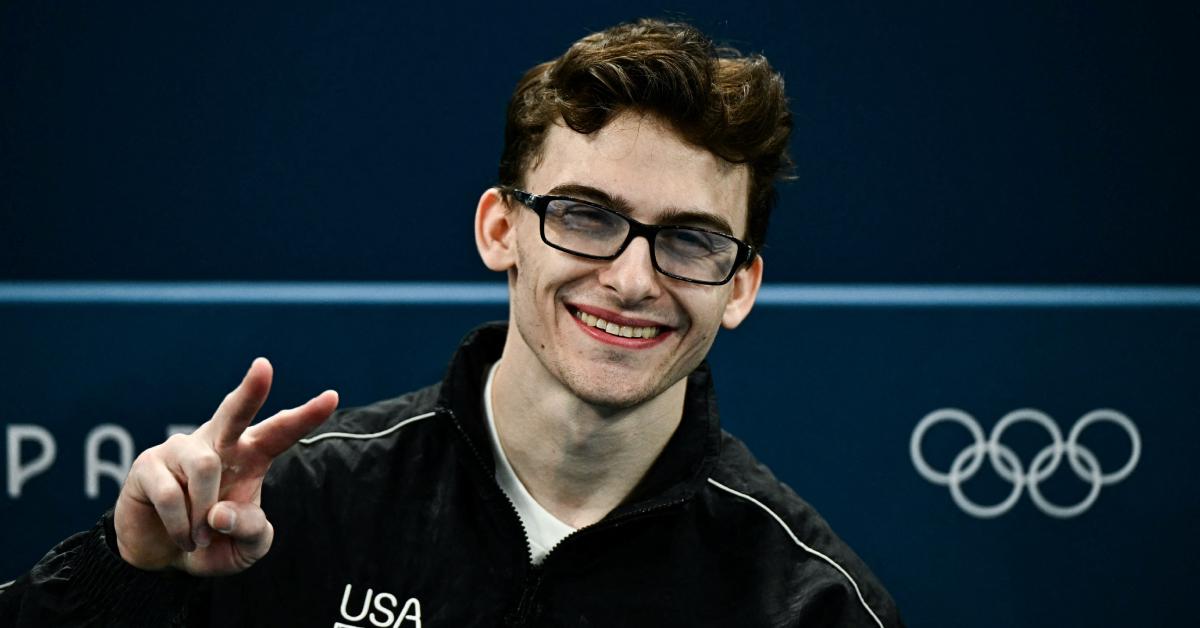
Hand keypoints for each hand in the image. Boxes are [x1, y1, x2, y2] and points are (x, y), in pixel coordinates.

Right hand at [113, 358, 337, 575]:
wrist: (164, 560)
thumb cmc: (214, 544)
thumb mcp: (247, 547)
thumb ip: (250, 530)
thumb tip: (220, 513)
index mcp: (250, 456)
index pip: (280, 432)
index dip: (306, 416)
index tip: (332, 396)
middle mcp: (217, 444)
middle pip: (235, 411)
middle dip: (250, 390)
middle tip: (264, 367)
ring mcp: (180, 450)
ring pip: (204, 467)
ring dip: (203, 512)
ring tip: (199, 538)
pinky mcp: (148, 465)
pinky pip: (170, 493)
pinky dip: (181, 525)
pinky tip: (182, 537)